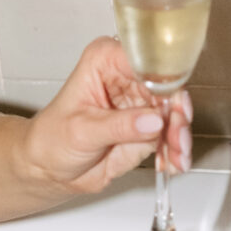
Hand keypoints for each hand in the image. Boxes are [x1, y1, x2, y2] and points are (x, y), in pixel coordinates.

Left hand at [20, 37, 192, 198]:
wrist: (49, 168)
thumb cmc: (52, 140)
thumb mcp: (81, 131)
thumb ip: (119, 125)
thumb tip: (153, 121)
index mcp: (106, 61)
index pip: (146, 62)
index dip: (164, 83)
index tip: (173, 106)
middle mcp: (128, 77)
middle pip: (168, 88)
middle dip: (177, 116)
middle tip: (176, 138)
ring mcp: (141, 102)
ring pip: (175, 113)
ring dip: (180, 137)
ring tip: (176, 156)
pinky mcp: (149, 126)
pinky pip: (171, 135)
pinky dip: (176, 151)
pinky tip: (172, 163)